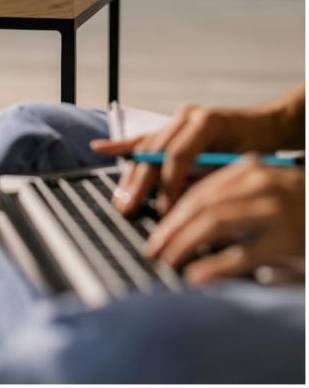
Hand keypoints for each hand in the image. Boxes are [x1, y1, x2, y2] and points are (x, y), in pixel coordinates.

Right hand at [91, 102, 272, 213]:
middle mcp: (186, 116)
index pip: (178, 154)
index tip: (166, 210)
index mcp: (206, 121)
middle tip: (130, 208)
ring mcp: (175, 119)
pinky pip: (143, 138)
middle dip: (141, 183)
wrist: (264, 125)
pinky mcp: (170, 126)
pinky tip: (100, 148)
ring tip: (120, 199)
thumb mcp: (239, 165)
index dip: (169, 184)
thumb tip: (183, 205)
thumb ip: (209, 179)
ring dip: (131, 175)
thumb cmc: (257, 147)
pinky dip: (121, 146)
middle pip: (155, 151)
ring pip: (146, 148)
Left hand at [144, 155, 304, 283]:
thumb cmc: (299, 207)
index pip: (200, 188)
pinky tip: (196, 277)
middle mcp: (260, 181)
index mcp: (250, 168)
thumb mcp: (265, 191)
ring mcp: (275, 207)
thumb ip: (232, 197)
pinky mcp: (287, 236)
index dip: (172, 210)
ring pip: (214, 222)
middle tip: (152, 250)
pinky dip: (215, 265)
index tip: (155, 229)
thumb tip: (184, 219)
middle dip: (170, 228)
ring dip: (183, 243)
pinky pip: (243, 252)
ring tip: (166, 261)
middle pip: (200, 203)